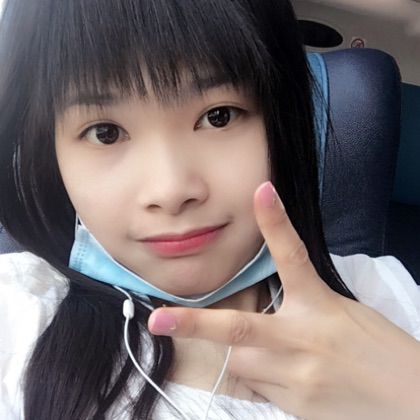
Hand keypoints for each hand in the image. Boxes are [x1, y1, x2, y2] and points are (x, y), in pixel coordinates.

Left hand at [148, 182, 419, 419]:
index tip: (261, 192)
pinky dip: (262, 379)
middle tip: (158, 319)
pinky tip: (291, 379)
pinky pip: (258, 389)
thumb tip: (270, 306)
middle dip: (196, 325)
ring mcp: (298, 377)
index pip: (294, 256)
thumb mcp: (342, 313)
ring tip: (279, 358)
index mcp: (320, 305)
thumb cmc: (378, 349)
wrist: (411, 400)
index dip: (276, 222)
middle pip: (242, 328)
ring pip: (241, 364)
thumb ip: (303, 307)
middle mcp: (304, 339)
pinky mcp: (296, 406)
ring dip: (245, 357)